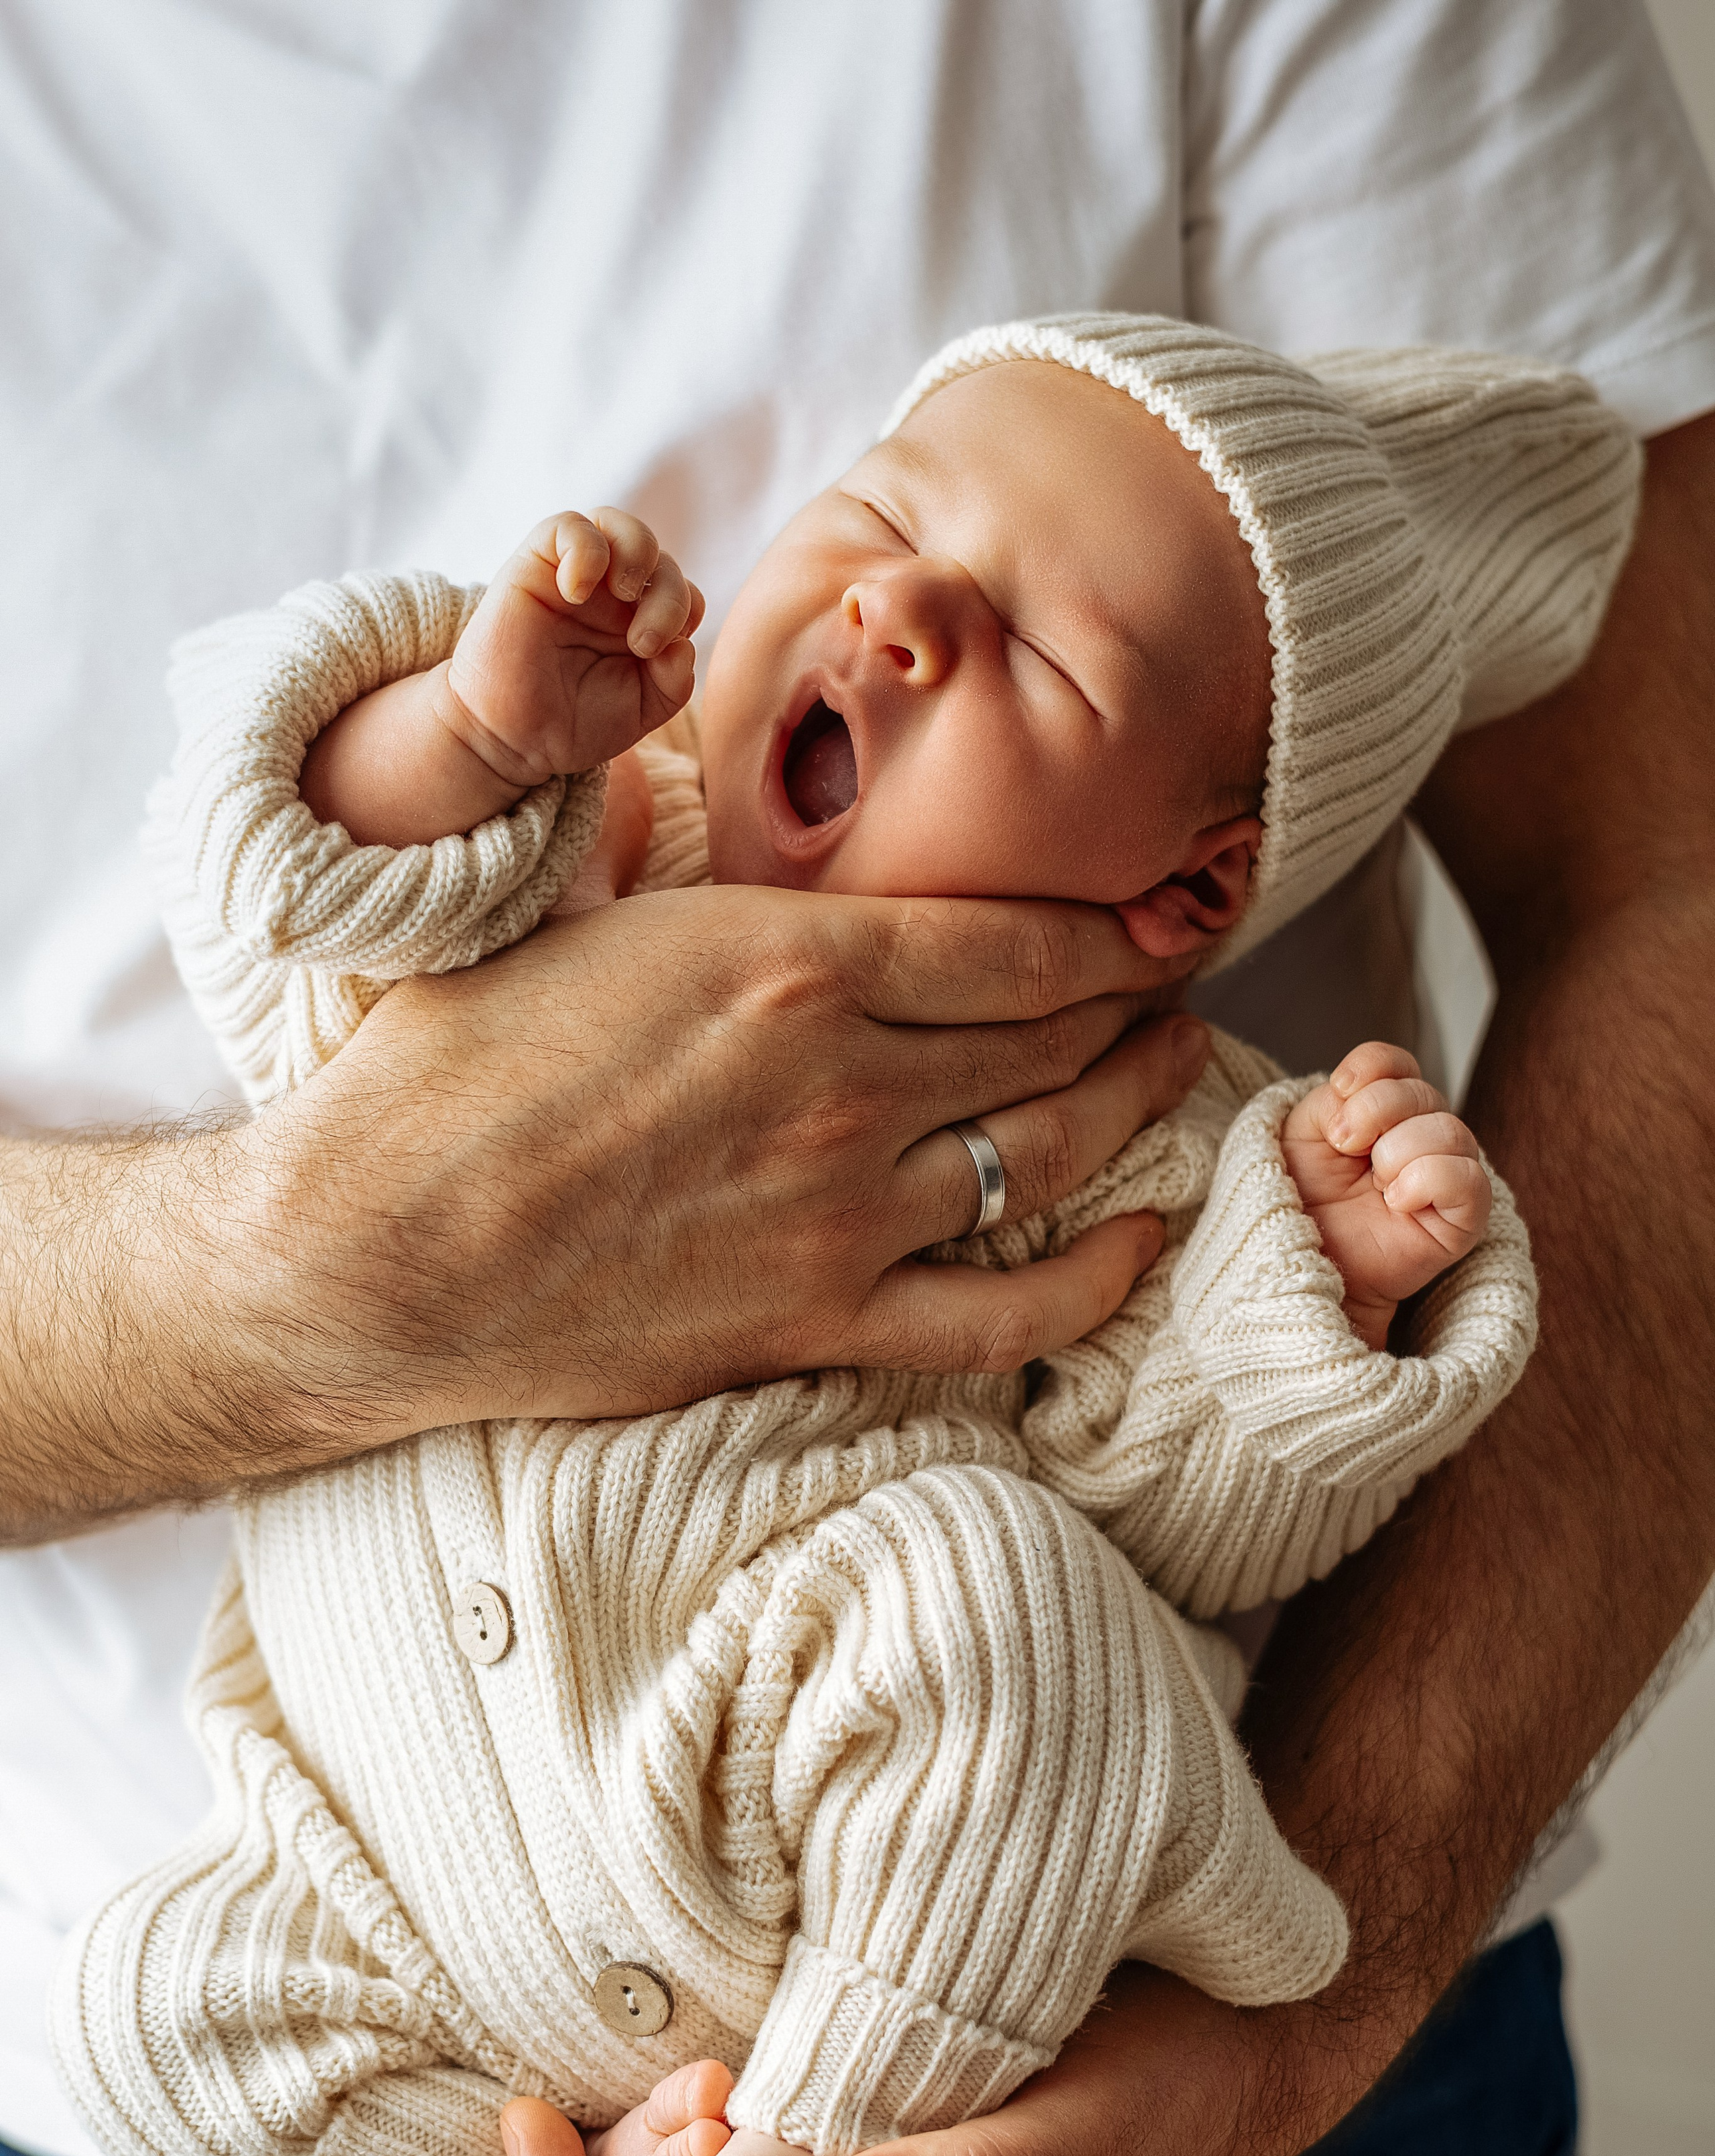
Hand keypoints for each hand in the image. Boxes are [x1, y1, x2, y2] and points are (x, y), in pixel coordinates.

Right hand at [246, 892, 1209, 1434]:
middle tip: (1178, 988)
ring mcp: (842, 1211)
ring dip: (1136, 1110)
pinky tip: (1144, 1239)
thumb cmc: (450, 1067)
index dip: (1112, 930)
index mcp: (789, 959)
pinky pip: (1004, 1312)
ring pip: (1052, 1154)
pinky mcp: (817, 1321)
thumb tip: (721, 811)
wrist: (374, 1247)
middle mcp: (844, 1081)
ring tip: (1176, 1074)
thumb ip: (691, 873)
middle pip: (1054, 1037)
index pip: (1017, 937)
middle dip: (1137, 1006)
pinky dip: (1095, 1278)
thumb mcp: (578, 916)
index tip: (1153, 920)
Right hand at [444, 508, 705, 789]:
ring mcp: (573, 578)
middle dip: (669, 595)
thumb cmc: (574, 725)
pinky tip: (576, 592)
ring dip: (637, 553)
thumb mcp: (642, 708)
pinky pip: (567, 526)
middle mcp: (608, 595)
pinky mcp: (533, 566)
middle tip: (644, 643)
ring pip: (617, 525)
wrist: (513, 740)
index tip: (660, 653)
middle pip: (659, 557)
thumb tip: (684, 643)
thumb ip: (675, 680)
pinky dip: (585, 549)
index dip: (685, 610)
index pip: (682, 590)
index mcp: (637, 623)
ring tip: (623, 595)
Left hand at [1281, 1042, 1490, 1349]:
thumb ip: (1333, 1100)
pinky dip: (1430, 1180)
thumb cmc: (1297, 1204)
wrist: (1297, 1266)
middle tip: (1345, 1146)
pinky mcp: (1462, 1221)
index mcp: (1382, 1113)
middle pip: (1424, 1091)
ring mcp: (1445, 1177)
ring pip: (1450, 1130)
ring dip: (1400, 1151)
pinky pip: (1469, 1181)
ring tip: (1375, 1185)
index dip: (1373, 1067)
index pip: (1397, 1063)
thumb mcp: (1299, 1135)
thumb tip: (1367, 1091)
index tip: (1340, 1092)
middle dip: (1377, 1111)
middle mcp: (1420, 1138)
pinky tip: (1398, 1202)